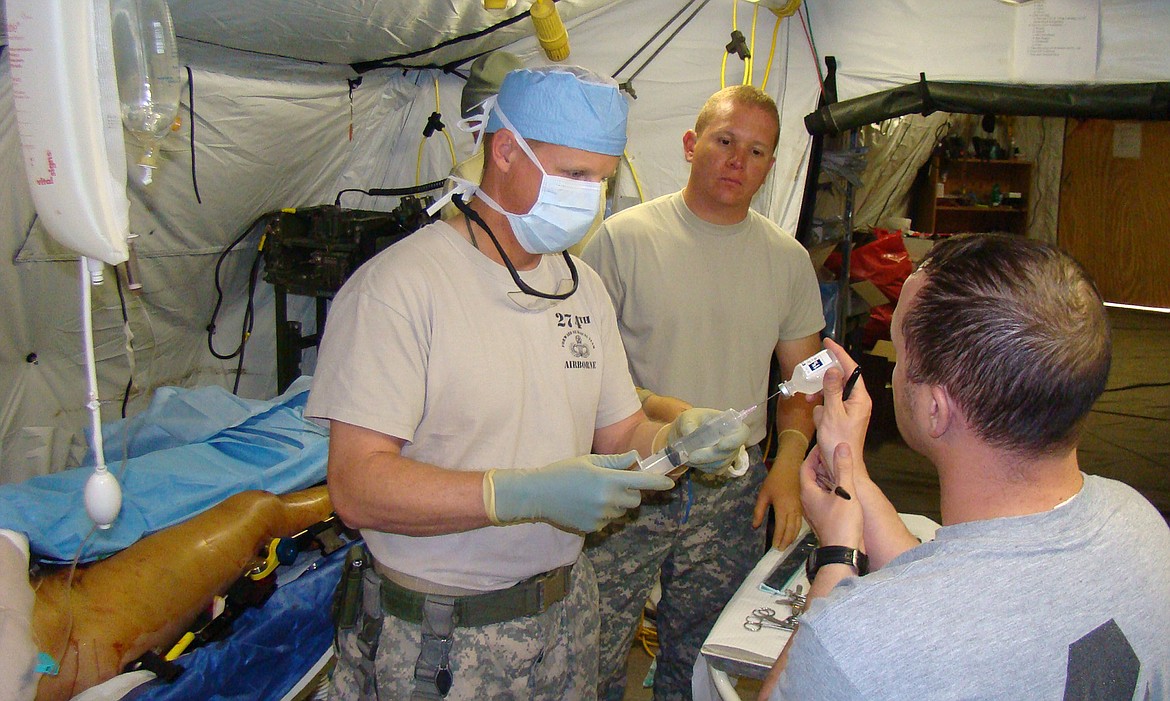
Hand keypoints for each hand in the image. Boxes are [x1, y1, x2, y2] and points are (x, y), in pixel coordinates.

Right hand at [486, 452, 673, 532]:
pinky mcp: (593, 527)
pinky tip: (586, 505)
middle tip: (616, 484)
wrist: (539, 494)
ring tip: (595, 494)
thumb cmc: (563, 472)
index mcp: (608, 480)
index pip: (641, 482)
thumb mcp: (589, 461)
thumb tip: (635, 458)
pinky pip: (608, 520)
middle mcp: (607, 500)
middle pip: (635, 499)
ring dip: (617, 503)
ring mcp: (601, 516)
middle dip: (632, 492)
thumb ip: (615, 462)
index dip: (658, 483)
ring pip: (622, 511)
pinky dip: (604, 513)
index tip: (670, 484)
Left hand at [667, 408, 749, 473]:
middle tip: (691, 456)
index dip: (735, 440)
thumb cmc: (691, 420)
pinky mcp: (721, 465)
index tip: (720, 445)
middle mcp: (733, 440)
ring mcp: (729, 454)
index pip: (743, 433)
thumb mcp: (687, 417)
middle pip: (730, 452)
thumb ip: (688, 424)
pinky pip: (715, 469)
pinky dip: (702, 466)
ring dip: (704, 462)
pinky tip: (691, 461)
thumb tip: (689, 433)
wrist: (685, 433)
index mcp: (730, 424)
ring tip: (687, 457)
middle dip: (710, 455)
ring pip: (721, 463)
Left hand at [755, 464, 802, 548]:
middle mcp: (793, 510)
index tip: (775, 547)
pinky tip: (793, 534)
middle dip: (786, 541)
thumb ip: (759, 511)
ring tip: (786, 545)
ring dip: (792, 537)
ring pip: (798, 527)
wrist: (791, 466)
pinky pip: (801, 522)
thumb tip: (755, 526)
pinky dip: (797, 530)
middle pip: (791, 530)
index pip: (781, 528)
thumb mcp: (763, 494)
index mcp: (783, 507)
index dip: (778, 539)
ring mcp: (800, 508)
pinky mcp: (803, 506)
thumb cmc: (775, 479)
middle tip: (780, 550)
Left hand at [800, 442, 863, 548]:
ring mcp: (815, 511)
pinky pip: (823, 498)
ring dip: (826, 477)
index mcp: (808, 492)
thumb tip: (842, 447)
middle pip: (810, 477)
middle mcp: (807, 501)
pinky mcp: (823, 518)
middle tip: (832, 454)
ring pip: (817, 489)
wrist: (843, 552)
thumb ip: (843, 468)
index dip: (813, 455)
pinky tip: (843, 489)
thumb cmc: (842, 524)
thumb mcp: (845, 492)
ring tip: (839, 469)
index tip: (823, 446)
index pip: (805, 467)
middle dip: (820, 465)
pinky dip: (830, 489)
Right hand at [813, 338, 871, 480]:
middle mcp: (857, 401)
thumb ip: (831, 389)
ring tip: (810, 400)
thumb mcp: (833, 413)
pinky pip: (829, 404)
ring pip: (832, 391)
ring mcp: (850, 409)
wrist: (841, 465)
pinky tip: (817, 417)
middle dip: (824, 378)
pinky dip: (821, 407)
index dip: (839, 354)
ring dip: (820, 394)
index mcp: (860, 398)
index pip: (851, 369)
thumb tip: (832, 369)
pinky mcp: (842, 417)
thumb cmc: (840, 442)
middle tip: (811, 374)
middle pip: (841, 378)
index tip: (827, 342)